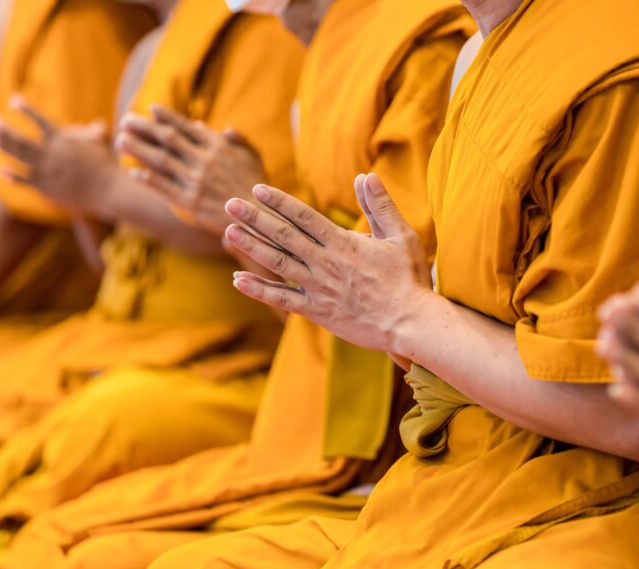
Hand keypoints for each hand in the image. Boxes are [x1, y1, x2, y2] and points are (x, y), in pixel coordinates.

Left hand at [0, 95, 116, 212]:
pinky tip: (1, 170)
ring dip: (4, 148)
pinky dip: (13, 176)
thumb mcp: (100, 144)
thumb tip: (98, 125)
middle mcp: (51, 155)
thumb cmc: (107, 166)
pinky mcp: (47, 189)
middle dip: (5, 130)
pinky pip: (25, 181)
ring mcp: (47, 173)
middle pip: (22, 141)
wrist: (109, 191)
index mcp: (63, 141)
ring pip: (20, 159)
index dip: (26, 110)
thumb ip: (92, 134)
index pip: (40, 121)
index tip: (14, 100)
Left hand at [116, 105, 265, 235]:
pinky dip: (148, 179)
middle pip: (168, 139)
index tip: (152, 109)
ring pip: (162, 160)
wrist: (260, 217)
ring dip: (139, 149)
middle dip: (145, 128)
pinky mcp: (191, 202)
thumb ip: (236, 138)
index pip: (188, 127)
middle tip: (126, 120)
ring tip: (121, 140)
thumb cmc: (257, 185)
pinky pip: (165, 188)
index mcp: (219, 146)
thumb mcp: (253, 156)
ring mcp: (197, 180)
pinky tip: (134, 173)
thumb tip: (204, 125)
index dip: (168, 117)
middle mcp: (205, 160)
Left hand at [224, 173, 433, 352]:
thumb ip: (381, 205)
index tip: (258, 190)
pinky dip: (259, 289)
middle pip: (284, 236)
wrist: (410, 322)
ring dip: (251, 247)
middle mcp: (326, 263)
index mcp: (344, 243)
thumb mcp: (401, 236)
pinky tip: (238, 279)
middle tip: (230, 203)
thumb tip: (367, 176)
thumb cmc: (409, 279)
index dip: (279, 202)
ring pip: (278, 263)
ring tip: (229, 232)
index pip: (304, 216)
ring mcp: (319, 288)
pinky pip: (282, 299)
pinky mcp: (317, 311)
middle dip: (255, 218)